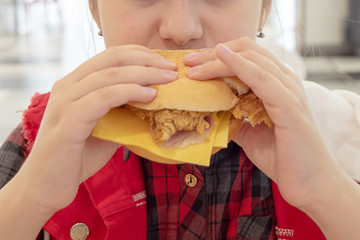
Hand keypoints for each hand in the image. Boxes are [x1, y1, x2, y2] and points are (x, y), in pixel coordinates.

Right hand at [20, 45, 177, 212]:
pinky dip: (129, 93)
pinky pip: (103, 97)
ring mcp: (65, 101)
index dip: (140, 54)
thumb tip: (153, 102)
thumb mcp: (106, 128)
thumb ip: (122, 112)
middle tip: (172, 69)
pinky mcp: (68, 121)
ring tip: (169, 79)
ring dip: (144, 74)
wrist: (48, 186)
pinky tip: (150, 96)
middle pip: (111, 59)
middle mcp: (67, 86)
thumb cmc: (78, 157)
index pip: (110, 56)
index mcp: (75, 84)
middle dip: (147, 60)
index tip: (164, 63)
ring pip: (109, 75)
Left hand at [184, 38, 342, 209]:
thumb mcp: (249, 132)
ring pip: (251, 60)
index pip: (247, 55)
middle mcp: (285, 81)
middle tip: (188, 62)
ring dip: (218, 60)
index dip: (218, 55)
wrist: (310, 184)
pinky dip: (240, 65)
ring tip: (193, 67)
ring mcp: (289, 91)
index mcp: (277, 84)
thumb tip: (211, 111)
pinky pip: (262, 78)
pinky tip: (222, 58)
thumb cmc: (283, 157)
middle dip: (213, 54)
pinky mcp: (289, 106)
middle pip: (247, 51)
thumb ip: (235, 117)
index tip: (193, 64)